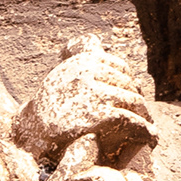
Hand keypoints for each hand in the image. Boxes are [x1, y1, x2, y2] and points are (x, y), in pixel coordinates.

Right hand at [13, 38, 155, 167]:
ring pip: (134, 103)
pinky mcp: (100, 116)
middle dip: (139, 104)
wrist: (31, 136)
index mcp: (82, 61)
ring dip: (145, 119)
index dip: (130, 84)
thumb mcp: (62, 74)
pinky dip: (145, 131)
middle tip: (146, 120)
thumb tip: (95, 41)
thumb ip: (80, 56)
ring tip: (149, 133)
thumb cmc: (48, 108)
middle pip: (128, 85)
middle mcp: (88, 72)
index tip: (134, 100)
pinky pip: (132, 121)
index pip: (119, 67)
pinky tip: (149, 139)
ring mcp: (95, 93)